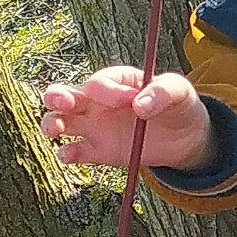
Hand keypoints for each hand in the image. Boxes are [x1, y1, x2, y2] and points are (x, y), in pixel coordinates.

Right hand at [41, 67, 213, 172]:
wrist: (185, 137)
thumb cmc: (179, 104)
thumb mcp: (179, 91)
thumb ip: (162, 92)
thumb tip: (140, 105)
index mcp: (115, 81)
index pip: (99, 82)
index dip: (108, 91)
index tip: (131, 101)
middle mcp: (97, 101)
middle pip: (64, 95)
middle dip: (57, 97)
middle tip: (64, 102)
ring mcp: (94, 126)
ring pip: (60, 121)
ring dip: (52, 123)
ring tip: (56, 129)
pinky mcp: (98, 151)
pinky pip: (75, 152)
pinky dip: (67, 154)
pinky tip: (69, 155)